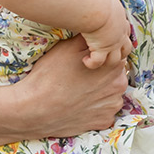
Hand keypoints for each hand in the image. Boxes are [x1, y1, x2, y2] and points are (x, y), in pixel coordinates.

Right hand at [0, 35, 127, 133]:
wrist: (34, 109)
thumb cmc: (50, 75)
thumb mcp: (68, 47)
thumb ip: (91, 39)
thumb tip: (100, 31)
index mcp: (113, 64)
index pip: (116, 54)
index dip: (102, 55)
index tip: (90, 59)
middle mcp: (119, 86)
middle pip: (115, 75)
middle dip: (103, 74)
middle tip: (81, 76)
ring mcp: (112, 106)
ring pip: (111, 94)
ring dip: (101, 92)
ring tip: (79, 91)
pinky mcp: (104, 122)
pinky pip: (104, 112)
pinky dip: (95, 109)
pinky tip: (80, 105)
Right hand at [81, 0, 133, 70]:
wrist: (97, 6)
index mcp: (121, 21)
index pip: (125, 32)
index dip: (121, 36)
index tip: (111, 37)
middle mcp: (120, 34)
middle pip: (126, 48)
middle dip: (119, 52)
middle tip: (109, 54)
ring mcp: (113, 44)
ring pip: (115, 59)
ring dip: (107, 61)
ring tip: (96, 60)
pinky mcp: (103, 49)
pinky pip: (98, 61)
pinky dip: (92, 63)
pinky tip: (85, 61)